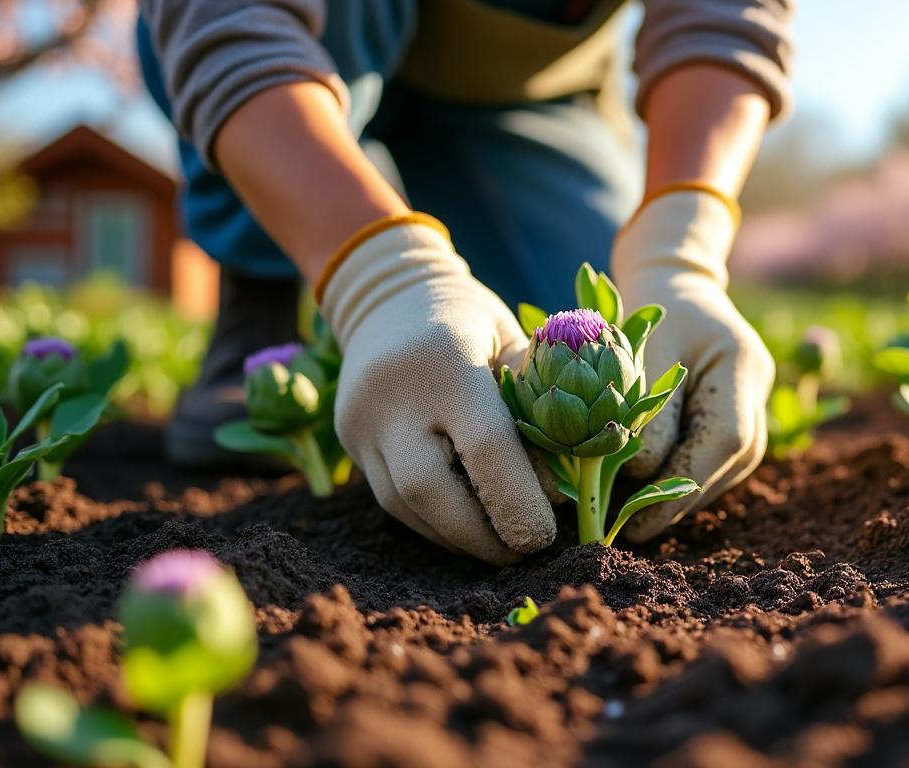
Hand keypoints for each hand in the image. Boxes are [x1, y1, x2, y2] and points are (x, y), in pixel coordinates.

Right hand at [319, 218, 555, 563]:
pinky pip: (390, 498)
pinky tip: (464, 526)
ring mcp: (361, 420)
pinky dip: (432, 520)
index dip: (517, 502)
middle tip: (521, 553)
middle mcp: (392, 394)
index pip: (485, 447)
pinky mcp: (348, 440)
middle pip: (428, 491)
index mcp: (446, 360)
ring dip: (455, 537)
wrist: (387, 293)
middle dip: (480, 537)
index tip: (545, 537)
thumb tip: (561, 492)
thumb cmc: (472, 322)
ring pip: (403, 506)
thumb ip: (539, 409)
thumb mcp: (516, 342)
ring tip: (498, 545)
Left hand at [610, 188, 773, 540]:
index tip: (637, 520)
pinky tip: (644, 498)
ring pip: (722, 472)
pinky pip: (713, 464)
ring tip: (630, 521)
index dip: (683, 484)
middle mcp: (758, 390)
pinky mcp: (737, 420)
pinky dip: (680, 482)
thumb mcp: (640, 347)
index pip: (724, 438)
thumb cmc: (649, 306)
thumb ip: (645, 407)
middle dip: (677, 501)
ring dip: (677, 498)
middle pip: (728, 464)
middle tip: (626, 531)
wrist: (674, 283)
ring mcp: (755, 407)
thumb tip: (640, 474)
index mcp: (741, 362)